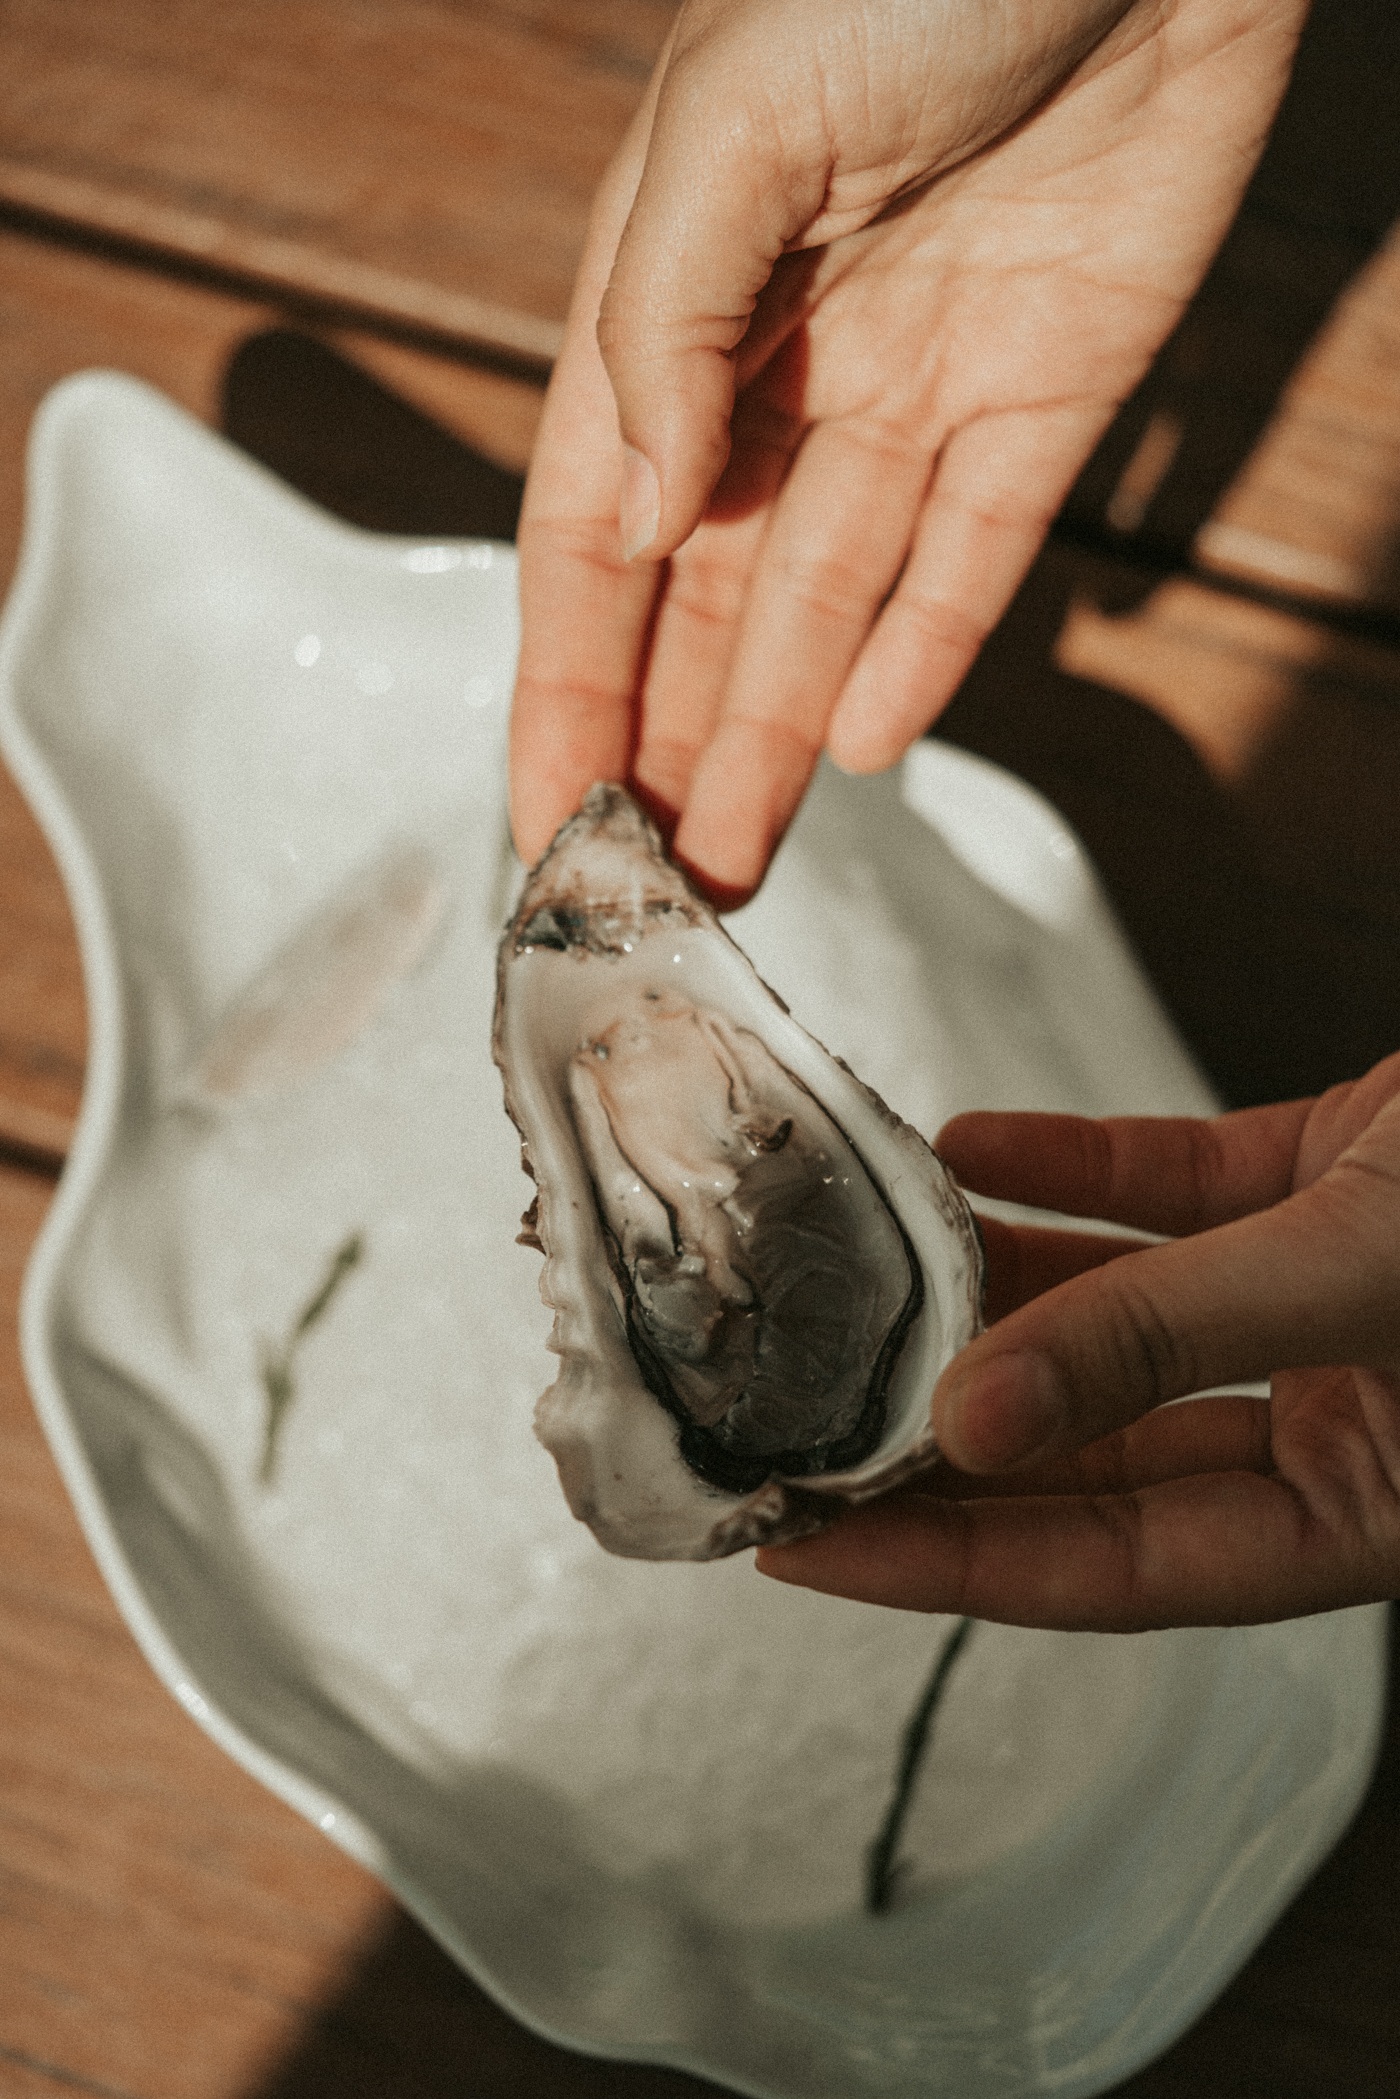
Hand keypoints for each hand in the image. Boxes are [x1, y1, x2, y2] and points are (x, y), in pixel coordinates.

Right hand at [511, 0, 1305, 899]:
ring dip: (775, 739)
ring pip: (828, 606)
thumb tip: (638, 516)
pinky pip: (975, 558)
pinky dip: (922, 650)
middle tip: (649, 889)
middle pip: (704, 602)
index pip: (591, 537)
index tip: (546, 814)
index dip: (563, 682)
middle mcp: (781, 368)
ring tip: (735, 868)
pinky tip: (863, 746)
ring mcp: (916, 390)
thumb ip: (663, 325)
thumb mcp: (731, 121)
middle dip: (668, 746)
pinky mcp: (1048, 399)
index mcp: (672, 302)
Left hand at [757, 1050, 1399, 1629]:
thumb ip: (1169, 1334)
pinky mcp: (1319, 1188)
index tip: (809, 1546)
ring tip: (864, 1276)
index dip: (953, 1563)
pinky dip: (1070, 1172)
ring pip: (1119, 1316)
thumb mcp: (1362, 1275)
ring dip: (995, 1289)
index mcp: (1368, 1507)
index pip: (1120, 1569)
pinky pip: (1166, 1194)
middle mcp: (1336, 1421)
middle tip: (797, 1418)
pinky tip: (970, 1152)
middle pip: (1099, 1451)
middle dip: (944, 1431)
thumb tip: (977, 1416)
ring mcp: (1319, 1303)